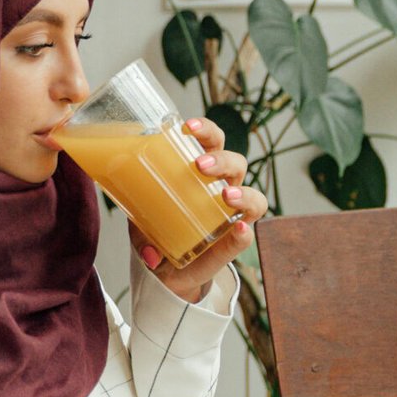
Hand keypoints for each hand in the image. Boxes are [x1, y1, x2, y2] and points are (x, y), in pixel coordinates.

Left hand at [132, 117, 267, 302]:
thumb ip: (142, 234)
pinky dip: (243, 233)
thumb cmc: (159, 230)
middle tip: (200, 165)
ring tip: (226, 196)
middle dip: (222, 160)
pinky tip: (238, 229)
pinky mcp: (233, 244)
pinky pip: (245, 236)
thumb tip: (150, 253)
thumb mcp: (141, 225)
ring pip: (255, 198)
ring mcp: (233, 217)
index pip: (213, 141)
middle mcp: (224, 189)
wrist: (167, 269)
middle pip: (236, 163)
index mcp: (203, 172)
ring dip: (244, 194)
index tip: (187, 127)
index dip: (205, 130)